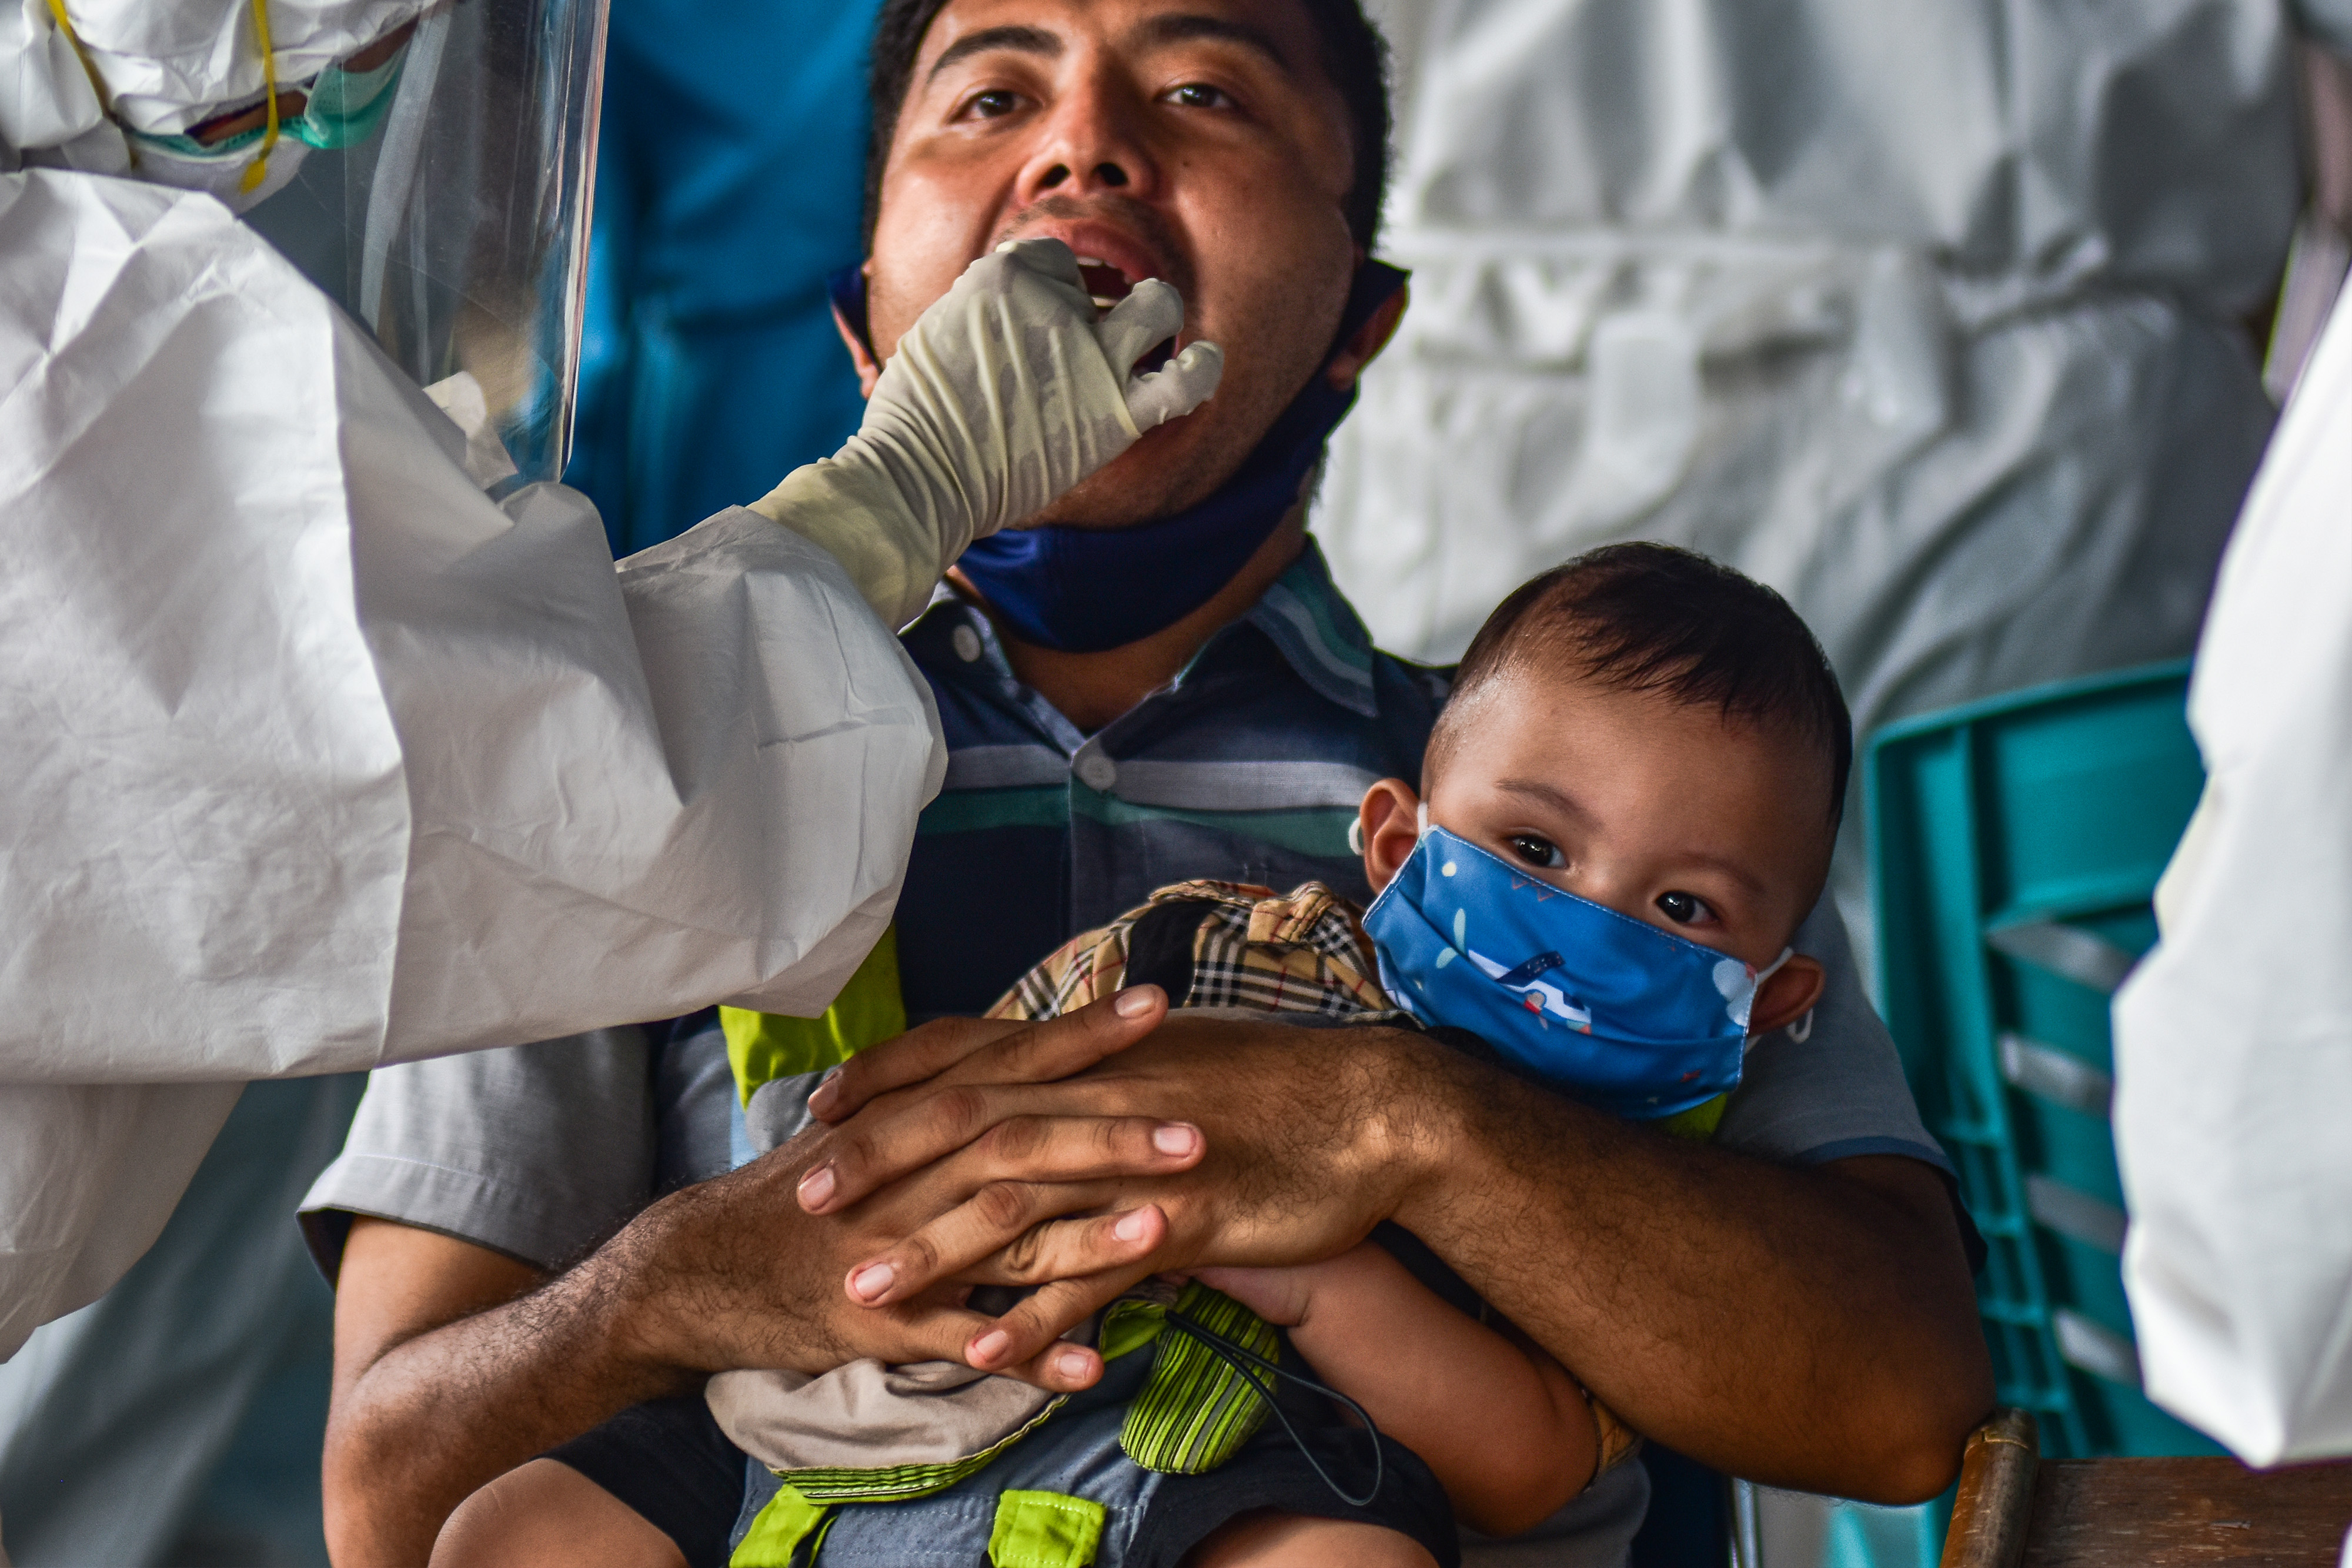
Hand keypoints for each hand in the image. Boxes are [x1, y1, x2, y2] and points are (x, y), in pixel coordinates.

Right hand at [597, 989, 1210, 1394]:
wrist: (695, 1270)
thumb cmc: (796, 1196)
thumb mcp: (866, 1127)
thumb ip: (938, 1091)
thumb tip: (1018, 1050)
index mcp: (909, 1115)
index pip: (1007, 1061)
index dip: (1080, 1034)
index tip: (1157, 1006)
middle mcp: (906, 1171)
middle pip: (1020, 1142)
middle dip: (1112, 1135)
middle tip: (1199, 1129)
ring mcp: (895, 1246)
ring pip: (1001, 1236)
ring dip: (1087, 1238)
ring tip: (1166, 1230)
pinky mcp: (880, 1319)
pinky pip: (965, 1339)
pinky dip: (1028, 1352)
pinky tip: (1093, 1367)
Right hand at [751, 238, 1222, 626]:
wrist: (923, 474)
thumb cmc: (917, 416)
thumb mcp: (936, 330)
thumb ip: (981, 311)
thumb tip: (1003, 314)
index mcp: (1004, 273)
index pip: (1054, 259)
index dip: (1056, 286)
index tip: (1042, 317)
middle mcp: (1055, 302)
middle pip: (1105, 277)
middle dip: (1105, 293)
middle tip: (1094, 326)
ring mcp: (1091, 354)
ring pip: (1159, 308)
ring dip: (1159, 314)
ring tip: (1152, 334)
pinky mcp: (1117, 410)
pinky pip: (1185, 380)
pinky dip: (1201, 370)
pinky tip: (1200, 364)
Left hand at [802, 1015, 1453, 1373]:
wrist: (1378, 1106)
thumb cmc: (1280, 1085)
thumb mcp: (1174, 1060)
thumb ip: (1102, 1073)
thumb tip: (1050, 1077)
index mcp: (1094, 1055)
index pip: (965, 1054)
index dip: (887, 1080)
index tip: (822, 1110)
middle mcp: (1101, 1099)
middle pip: (965, 1126)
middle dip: (880, 1166)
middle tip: (804, 1206)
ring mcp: (1139, 1161)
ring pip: (1015, 1204)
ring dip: (933, 1251)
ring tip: (864, 1295)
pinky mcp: (1185, 1220)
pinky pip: (1095, 1274)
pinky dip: (1038, 1313)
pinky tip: (985, 1351)